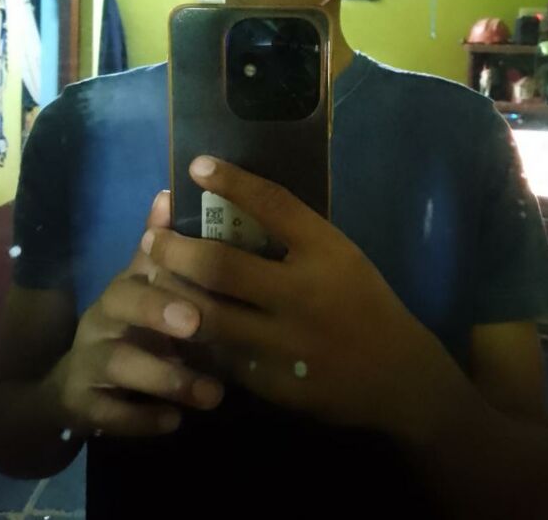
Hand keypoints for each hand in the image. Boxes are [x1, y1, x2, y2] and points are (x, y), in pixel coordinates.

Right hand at [58, 191, 224, 438]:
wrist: (77, 385)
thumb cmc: (136, 328)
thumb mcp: (151, 288)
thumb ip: (166, 250)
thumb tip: (171, 192)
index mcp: (130, 280)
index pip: (147, 260)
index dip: (171, 257)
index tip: (209, 256)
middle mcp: (105, 313)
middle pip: (124, 300)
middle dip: (159, 309)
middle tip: (197, 322)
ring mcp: (90, 358)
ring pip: (120, 362)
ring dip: (167, 376)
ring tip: (214, 395)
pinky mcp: (83, 402)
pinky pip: (110, 412)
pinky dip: (143, 418)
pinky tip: (175, 422)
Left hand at [142, 155, 419, 432]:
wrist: (396, 376)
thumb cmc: (365, 303)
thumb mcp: (341, 257)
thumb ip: (297, 238)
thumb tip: (236, 209)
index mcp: (327, 253)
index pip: (273, 204)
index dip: (231, 181)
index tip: (197, 166)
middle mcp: (302, 294)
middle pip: (221, 266)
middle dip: (177, 249)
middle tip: (153, 238)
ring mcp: (284, 342)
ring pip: (208, 315)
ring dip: (173, 292)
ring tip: (151, 274)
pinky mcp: (270, 382)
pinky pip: (219, 353)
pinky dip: (194, 333)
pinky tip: (177, 318)